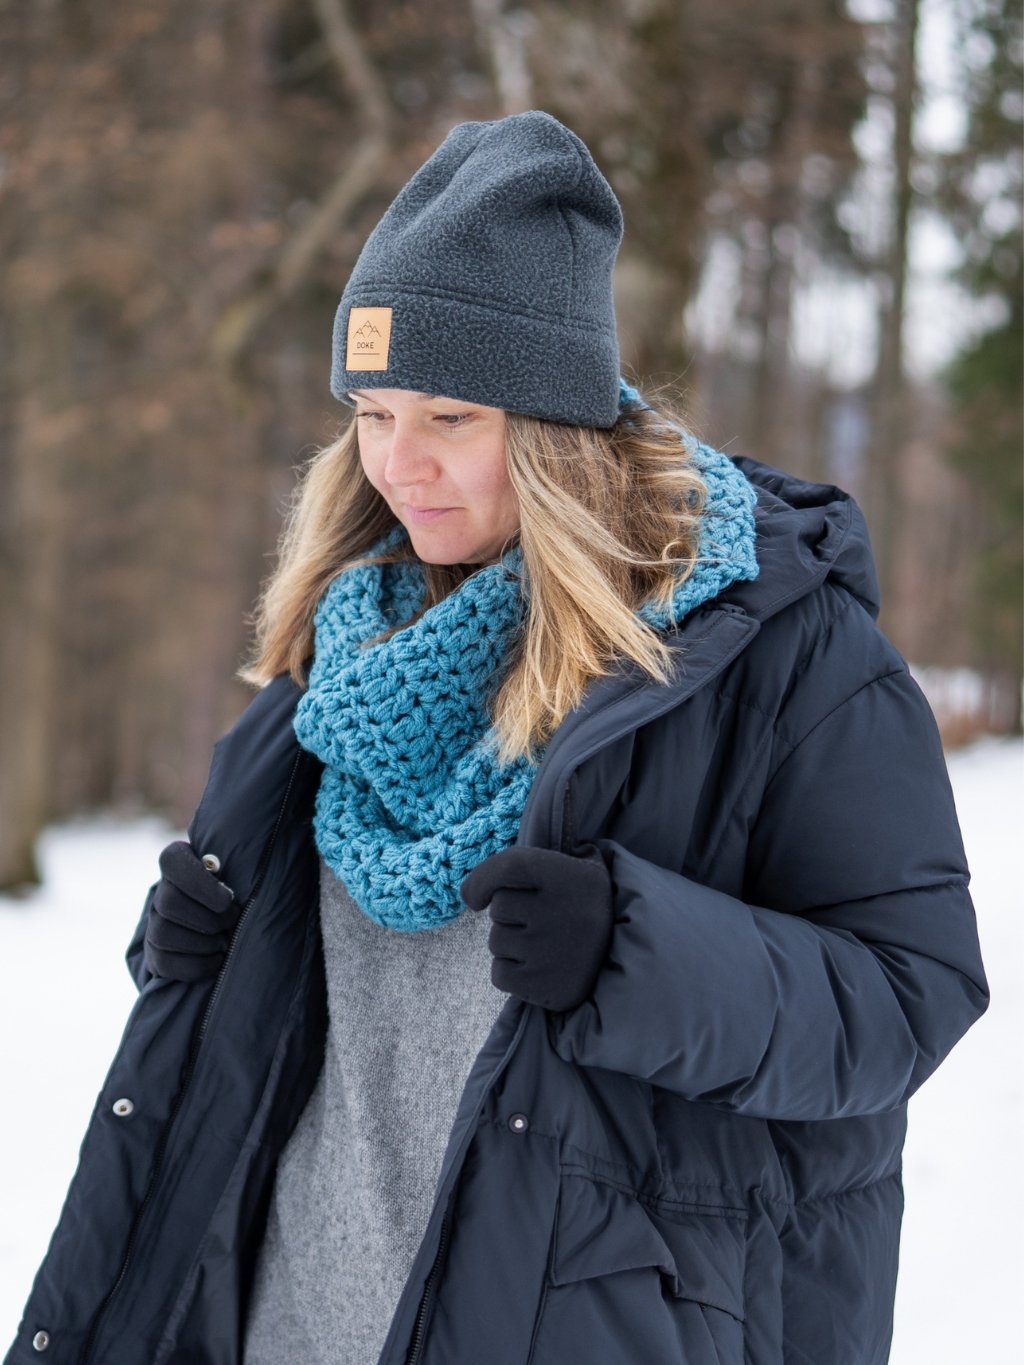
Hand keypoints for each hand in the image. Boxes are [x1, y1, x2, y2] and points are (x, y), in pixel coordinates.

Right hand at [143, 841, 238, 981]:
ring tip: (225, 943)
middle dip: (207, 918)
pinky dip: (195, 965)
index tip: (228, 899)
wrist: (227, 923)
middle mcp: (161, 891)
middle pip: (168, 902)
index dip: (200, 883)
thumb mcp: (240, 871)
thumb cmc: (240, 890)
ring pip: (162, 933)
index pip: (173, 861)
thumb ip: (241, 867)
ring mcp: (155, 922)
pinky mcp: (156, 953)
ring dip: (201, 943)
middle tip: (232, 922)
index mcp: (179, 861)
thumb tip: (254, 870)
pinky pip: (165, 962)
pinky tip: (217, 960)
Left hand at [460, 844, 613, 1011]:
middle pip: (499, 907)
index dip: (484, 878)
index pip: (511, 865)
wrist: (622, 960)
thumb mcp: (582, 865)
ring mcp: (553, 952)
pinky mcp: (545, 986)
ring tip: (542, 945)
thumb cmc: (586, 906)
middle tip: (537, 921)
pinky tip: (536, 968)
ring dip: (510, 943)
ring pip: (497, 941)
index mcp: (574, 877)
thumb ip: (543, 850)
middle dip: (509, 914)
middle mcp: (564, 912)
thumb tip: (492, 862)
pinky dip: (510, 972)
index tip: (475, 896)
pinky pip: (499, 974)